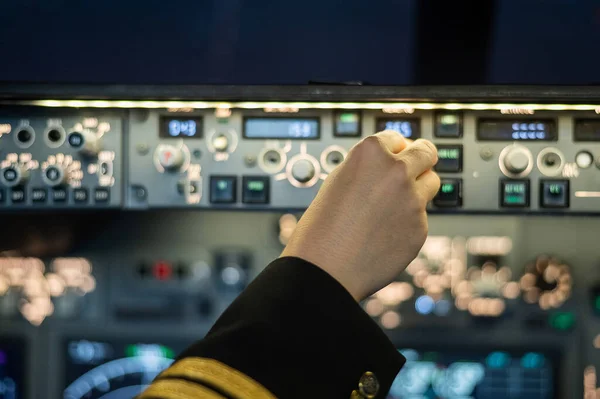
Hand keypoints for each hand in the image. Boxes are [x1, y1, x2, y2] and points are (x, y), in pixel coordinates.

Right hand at [281, 131, 439, 300]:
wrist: (324, 269)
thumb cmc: (322, 228)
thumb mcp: (338, 181)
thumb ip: (368, 168)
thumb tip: (392, 164)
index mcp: (370, 153)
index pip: (395, 138)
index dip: (393, 149)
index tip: (394, 156)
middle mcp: (396, 171)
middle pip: (426, 153)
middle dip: (420, 159)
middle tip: (415, 167)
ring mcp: (412, 200)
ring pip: (431, 183)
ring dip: (418, 189)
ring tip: (392, 207)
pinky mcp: (420, 228)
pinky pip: (421, 217)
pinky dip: (408, 222)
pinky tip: (384, 234)